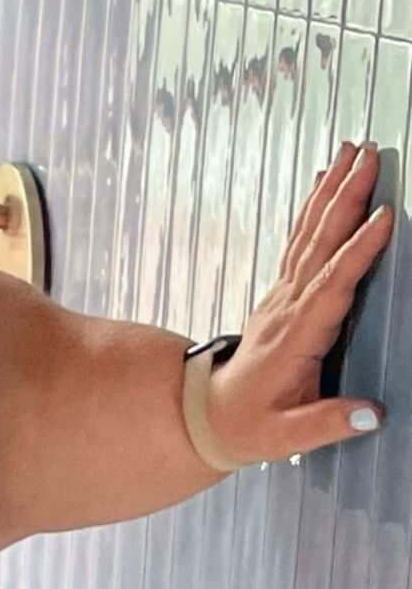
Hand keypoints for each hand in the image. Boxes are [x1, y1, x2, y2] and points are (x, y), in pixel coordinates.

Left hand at [209, 141, 392, 462]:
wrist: (206, 416)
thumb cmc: (248, 425)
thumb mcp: (285, 437)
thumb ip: (327, 423)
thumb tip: (372, 415)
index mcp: (296, 337)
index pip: (333, 285)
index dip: (358, 251)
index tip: (383, 216)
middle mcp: (287, 306)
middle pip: (321, 243)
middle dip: (347, 197)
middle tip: (369, 155)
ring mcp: (282, 295)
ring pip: (309, 233)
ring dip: (332, 191)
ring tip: (352, 151)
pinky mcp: (282, 292)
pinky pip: (300, 241)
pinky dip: (314, 208)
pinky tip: (324, 182)